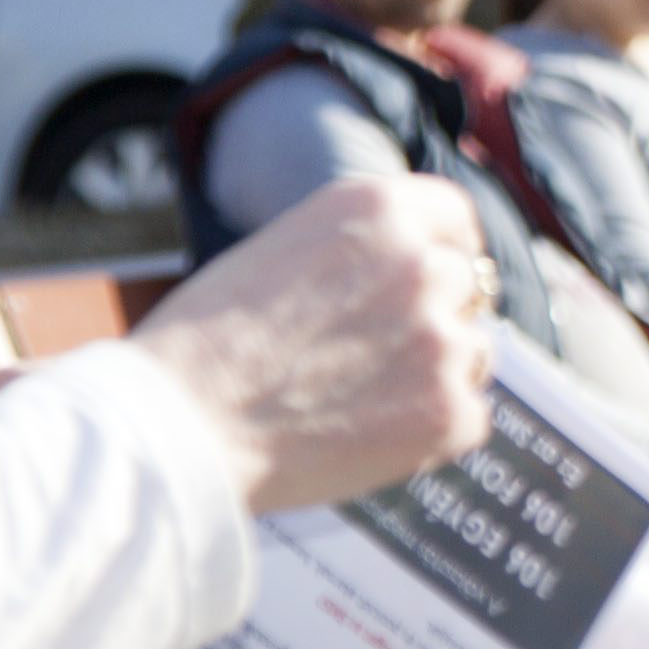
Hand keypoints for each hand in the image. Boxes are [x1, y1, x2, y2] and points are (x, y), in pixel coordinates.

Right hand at [135, 176, 498, 514]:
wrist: (176, 427)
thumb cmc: (203, 345)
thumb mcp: (281, 251)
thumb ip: (357, 251)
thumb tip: (413, 270)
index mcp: (378, 209)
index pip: (454, 217)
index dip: (446, 250)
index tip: (435, 278)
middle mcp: (423, 263)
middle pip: (466, 287)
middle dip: (433, 316)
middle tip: (375, 356)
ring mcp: (443, 339)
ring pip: (473, 353)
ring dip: (435, 374)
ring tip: (357, 401)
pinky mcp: (449, 411)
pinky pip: (468, 418)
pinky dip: (430, 433)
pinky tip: (366, 438)